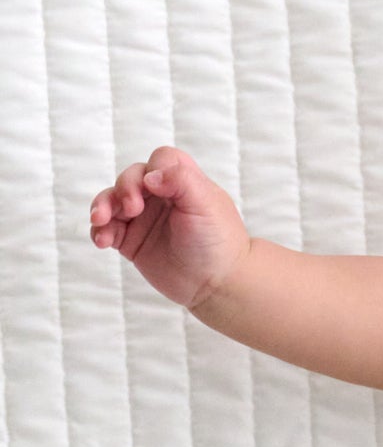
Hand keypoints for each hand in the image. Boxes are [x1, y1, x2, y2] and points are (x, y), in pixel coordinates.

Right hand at [88, 146, 250, 309]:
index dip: (152, 169)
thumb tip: (150, 175)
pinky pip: (107, 228)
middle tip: (132, 209)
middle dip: (125, 188)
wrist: (218, 286)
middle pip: (131, 177)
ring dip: (102, 207)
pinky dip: (100, 231)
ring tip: (101, 221)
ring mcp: (144, 218)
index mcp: (183, 183)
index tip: (153, 187)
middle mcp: (162, 197)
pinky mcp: (131, 240)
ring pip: (112, 201)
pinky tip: (103, 241)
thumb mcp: (206, 205)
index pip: (160, 160)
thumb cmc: (219, 243)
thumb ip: (182, 180)